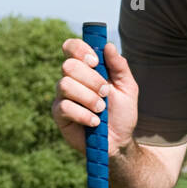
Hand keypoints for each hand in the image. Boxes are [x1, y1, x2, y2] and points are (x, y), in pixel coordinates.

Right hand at [51, 38, 138, 157]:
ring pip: (65, 85)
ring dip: (88, 98)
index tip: (95, 61)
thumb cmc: (121, 114)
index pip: (71, 47)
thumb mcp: (127, 88)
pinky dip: (83, 114)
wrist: (119, 142)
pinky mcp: (59, 114)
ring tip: (101, 110)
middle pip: (68, 65)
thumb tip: (108, 46)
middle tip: (106, 93)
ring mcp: (63, 96)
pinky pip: (64, 107)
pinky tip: (94, 122)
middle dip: (91, 79)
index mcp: (86, 68)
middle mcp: (71, 79)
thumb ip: (120, 67)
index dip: (80, 49)